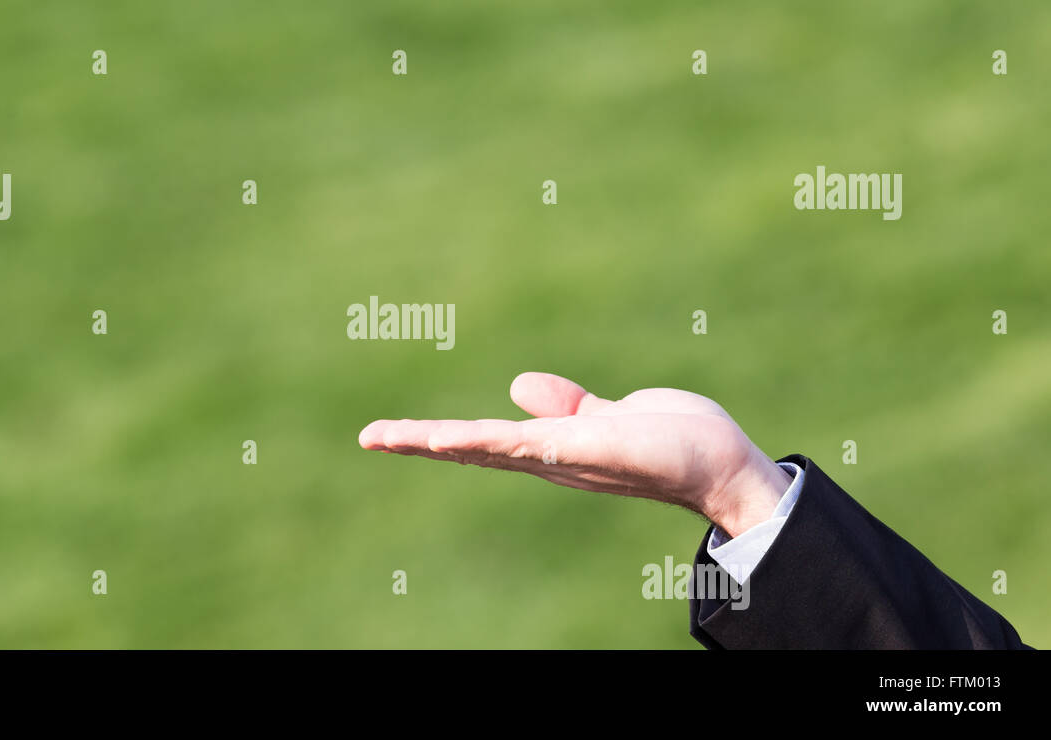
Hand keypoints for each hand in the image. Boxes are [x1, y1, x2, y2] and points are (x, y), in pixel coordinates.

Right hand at [357, 372, 792, 537]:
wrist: (724, 466)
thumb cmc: (673, 442)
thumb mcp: (609, 414)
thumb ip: (566, 405)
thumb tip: (518, 386)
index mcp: (550, 447)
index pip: (481, 440)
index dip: (435, 436)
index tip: (387, 432)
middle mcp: (549, 458)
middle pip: (472, 448)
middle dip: (419, 443)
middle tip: (368, 436)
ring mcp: (564, 456)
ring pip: (489, 447)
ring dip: (437, 442)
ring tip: (388, 436)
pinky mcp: (586, 449)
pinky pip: (529, 442)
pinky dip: (487, 440)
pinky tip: (453, 435)